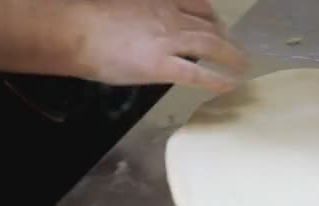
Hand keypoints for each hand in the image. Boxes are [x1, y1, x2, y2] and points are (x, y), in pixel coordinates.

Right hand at [71, 0, 246, 91]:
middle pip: (209, 25)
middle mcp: (170, 16)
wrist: (75, 29)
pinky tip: (229, 84)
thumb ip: (144, 16)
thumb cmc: (90, 19)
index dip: (212, 18)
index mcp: (160, 2)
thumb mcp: (126, 7)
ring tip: (242, 66)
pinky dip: (216, 78)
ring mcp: (168, 40)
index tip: (219, 26)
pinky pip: (196, 73)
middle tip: (238, 51)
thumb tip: (150, 30)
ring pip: (210, 44)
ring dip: (231, 56)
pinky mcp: (161, 65)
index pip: (197, 5)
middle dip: (227, 38)